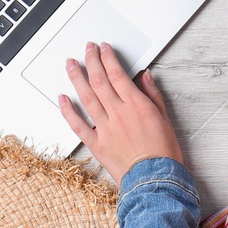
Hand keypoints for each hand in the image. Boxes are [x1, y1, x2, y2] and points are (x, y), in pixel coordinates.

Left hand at [58, 42, 183, 181]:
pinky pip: (78, 124)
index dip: (108, 58)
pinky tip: (62, 98)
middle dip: (91, 61)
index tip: (103, 48)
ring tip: (70, 64)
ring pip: (86, 98)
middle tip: (87, 49)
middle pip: (99, 81)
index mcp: (135, 104)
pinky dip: (68, 110)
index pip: (117, 74)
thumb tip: (145, 77)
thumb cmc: (163, 151)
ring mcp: (105, 128)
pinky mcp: (97, 143)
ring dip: (76, 78)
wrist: (155, 178)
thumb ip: (152, 95)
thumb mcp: (164, 117)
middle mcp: (117, 113)